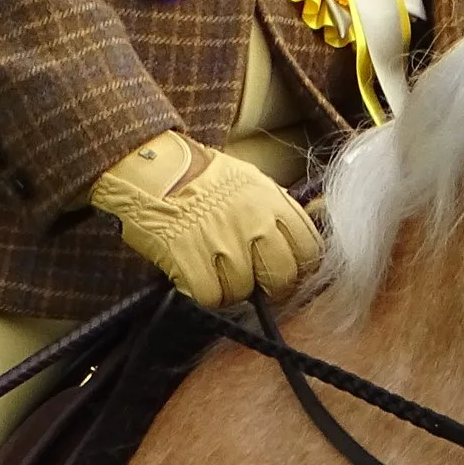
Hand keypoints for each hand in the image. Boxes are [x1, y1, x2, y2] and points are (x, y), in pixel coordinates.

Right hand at [89, 130, 321, 306]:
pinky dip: (205, 293)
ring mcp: (222, 239)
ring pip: (243, 290)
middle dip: (271, 288)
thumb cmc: (204, 179)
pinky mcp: (189, 256)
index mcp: (273, 201)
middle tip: (255, 284)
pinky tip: (198, 277)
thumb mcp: (253, 183)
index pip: (309, 249)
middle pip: (281, 276)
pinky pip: (210, 296)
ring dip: (231, 290)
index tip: (286, 274)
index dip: (299, 269)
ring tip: (217, 273)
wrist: (153, 168)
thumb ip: (278, 213)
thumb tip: (297, 248)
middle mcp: (254, 221)